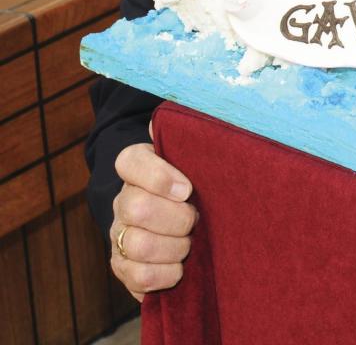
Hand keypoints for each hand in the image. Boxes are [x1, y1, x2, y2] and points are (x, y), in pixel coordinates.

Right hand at [110, 136, 197, 300]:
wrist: (178, 213)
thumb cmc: (191, 177)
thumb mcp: (191, 153)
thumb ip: (189, 136)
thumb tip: (188, 119)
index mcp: (135, 166)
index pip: (130, 162)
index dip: (159, 177)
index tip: (188, 189)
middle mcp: (121, 200)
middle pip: (135, 209)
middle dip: (176, 218)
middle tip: (195, 219)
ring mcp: (119, 235)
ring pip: (138, 245)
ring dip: (174, 247)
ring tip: (190, 243)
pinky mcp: (123, 267)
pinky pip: (137, 277)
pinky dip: (165, 275)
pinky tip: (180, 267)